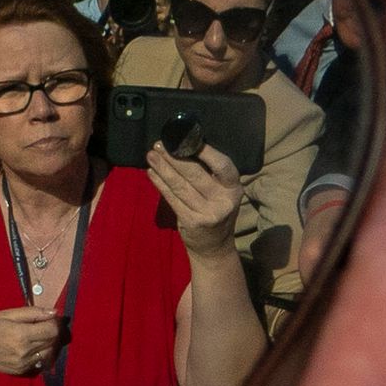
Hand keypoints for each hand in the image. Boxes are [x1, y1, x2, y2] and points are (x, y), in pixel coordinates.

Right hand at [0, 304, 65, 374]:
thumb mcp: (8, 314)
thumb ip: (33, 313)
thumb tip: (54, 312)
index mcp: (21, 334)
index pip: (52, 330)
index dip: (55, 323)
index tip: (50, 318)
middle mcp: (25, 351)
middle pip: (53, 341)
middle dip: (53, 332)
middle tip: (44, 325)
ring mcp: (24, 364)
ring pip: (50, 352)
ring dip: (49, 343)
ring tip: (37, 335)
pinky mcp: (22, 371)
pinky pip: (40, 361)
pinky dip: (41, 352)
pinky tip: (30, 346)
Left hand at [144, 139, 245, 254]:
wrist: (214, 247)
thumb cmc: (215, 211)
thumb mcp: (221, 192)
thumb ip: (210, 174)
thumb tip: (183, 145)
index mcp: (233, 188)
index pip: (222, 165)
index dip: (205, 150)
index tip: (185, 138)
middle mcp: (223, 200)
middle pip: (196, 174)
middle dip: (175, 157)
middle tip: (159, 145)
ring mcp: (208, 213)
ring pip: (181, 186)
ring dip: (163, 168)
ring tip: (151, 156)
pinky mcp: (191, 222)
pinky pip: (172, 199)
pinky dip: (160, 184)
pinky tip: (152, 173)